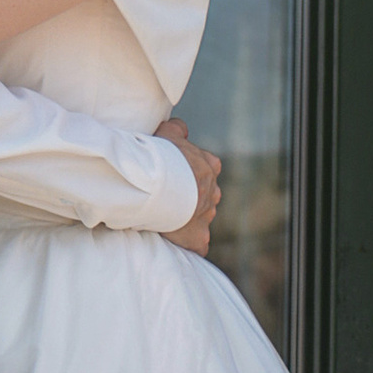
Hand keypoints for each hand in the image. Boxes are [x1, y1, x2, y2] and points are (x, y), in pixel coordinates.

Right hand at [157, 115, 221, 256]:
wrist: (158, 186)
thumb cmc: (160, 158)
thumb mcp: (167, 134)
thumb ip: (177, 129)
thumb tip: (181, 127)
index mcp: (209, 166)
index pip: (205, 170)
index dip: (188, 174)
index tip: (173, 178)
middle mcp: (213, 191)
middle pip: (205, 196)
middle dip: (190, 199)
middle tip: (167, 199)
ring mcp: (208, 215)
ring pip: (201, 219)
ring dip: (187, 220)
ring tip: (166, 219)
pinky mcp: (199, 237)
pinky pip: (198, 244)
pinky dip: (190, 244)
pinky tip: (176, 243)